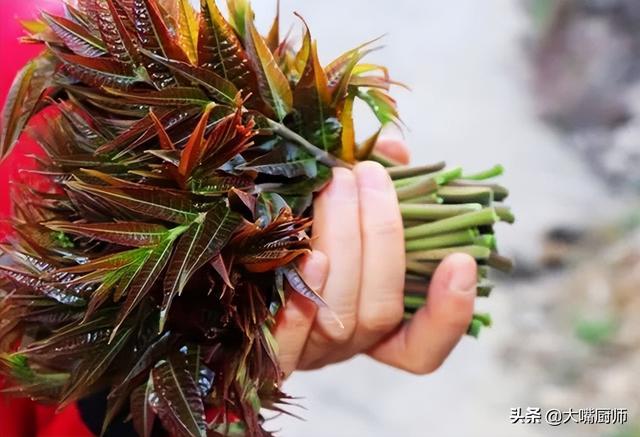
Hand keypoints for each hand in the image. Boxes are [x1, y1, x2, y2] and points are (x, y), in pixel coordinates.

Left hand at [274, 139, 476, 375]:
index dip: (449, 313)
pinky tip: (308, 251)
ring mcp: (304, 352)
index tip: (461, 261)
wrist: (231, 267)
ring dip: (345, 245)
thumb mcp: (346, 211)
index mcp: (373, 326)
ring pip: (339, 317)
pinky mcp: (263, 352)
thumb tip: (392, 147)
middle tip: (366, 175)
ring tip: (336, 185)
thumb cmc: (300, 232)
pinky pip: (286, 343)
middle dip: (382, 237)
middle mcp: (345, 345)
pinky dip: (303, 297)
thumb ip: (376, 187)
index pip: (422, 347)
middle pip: (379, 313)